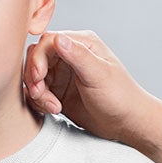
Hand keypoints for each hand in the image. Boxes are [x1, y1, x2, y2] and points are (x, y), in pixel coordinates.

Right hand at [22, 29, 153, 144]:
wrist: (127, 123)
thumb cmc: (120, 97)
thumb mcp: (99, 75)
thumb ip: (79, 56)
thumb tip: (59, 39)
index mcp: (82, 44)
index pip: (48, 42)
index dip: (38, 59)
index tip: (39, 77)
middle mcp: (70, 55)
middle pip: (36, 58)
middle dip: (34, 77)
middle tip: (41, 94)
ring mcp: (63, 74)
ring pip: (35, 77)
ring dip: (38, 93)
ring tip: (53, 107)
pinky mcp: (59, 91)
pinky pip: (38, 92)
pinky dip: (40, 102)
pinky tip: (54, 110)